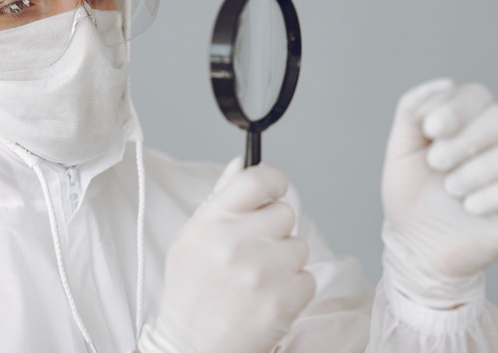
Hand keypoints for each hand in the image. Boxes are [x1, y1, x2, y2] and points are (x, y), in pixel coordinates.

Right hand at [138, 159, 314, 352]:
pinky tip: (266, 299)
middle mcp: (234, 242)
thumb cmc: (191, 293)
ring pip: (298, 245)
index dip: (273, 181)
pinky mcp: (283, 298)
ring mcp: (260, 271)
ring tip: (257, 280)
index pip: (256, 178)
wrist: (193, 347)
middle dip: (276, 229)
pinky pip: (307, 276)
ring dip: (285, 261)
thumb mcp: (191, 239)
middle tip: (256, 252)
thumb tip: (241, 164)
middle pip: (285, 212)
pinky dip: (293, 288)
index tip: (275, 190)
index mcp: (210, 223)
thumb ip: (219, 200)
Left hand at [382, 79, 497, 308]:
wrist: (416, 245)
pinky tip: (471, 207)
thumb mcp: (401, 151)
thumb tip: (443, 83)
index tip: (430, 130)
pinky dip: (492, 195)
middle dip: (464, 139)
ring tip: (452, 189)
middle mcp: (496, 142)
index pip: (475, 96)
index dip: (454, 108)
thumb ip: (412, 113)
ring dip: (475, 170)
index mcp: (467, 125)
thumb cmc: (410, 196)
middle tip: (436, 163)